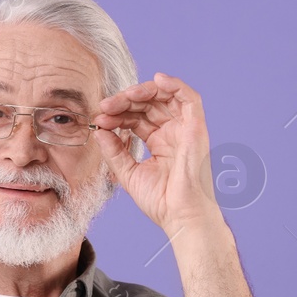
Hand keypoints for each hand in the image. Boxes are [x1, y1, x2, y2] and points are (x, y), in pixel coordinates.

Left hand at [92, 72, 224, 236]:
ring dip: (142, 92)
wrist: (180, 216)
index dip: (117, 114)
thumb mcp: (128, 173)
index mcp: (159, 143)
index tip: (99, 119)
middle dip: (124, 102)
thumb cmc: (160, 201)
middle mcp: (172, 133)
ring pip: (165, 96)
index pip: (136, 118)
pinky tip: (156, 80)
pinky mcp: (196, 128)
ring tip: (123, 97)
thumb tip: (99, 130)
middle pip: (148, 104)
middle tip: (105, 106)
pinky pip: (189, 98)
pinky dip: (174, 85)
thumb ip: (114, 151)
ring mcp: (185, 129)